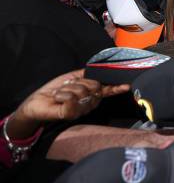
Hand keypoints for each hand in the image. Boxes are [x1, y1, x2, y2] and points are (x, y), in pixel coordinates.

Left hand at [9, 70, 129, 138]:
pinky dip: (62, 95)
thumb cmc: (56, 90)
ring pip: (81, 91)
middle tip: (66, 87)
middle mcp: (89, 104)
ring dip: (66, 88)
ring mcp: (80, 110)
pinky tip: (57, 98)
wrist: (37, 102)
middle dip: (78, 82)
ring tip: (59, 94)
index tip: (126, 86)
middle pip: (93, 86)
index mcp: (91, 95)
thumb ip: (87, 74)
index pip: (106, 90)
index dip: (116, 88)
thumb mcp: (73, 77)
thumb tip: (100, 68)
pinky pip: (72, 99)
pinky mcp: (70, 114)